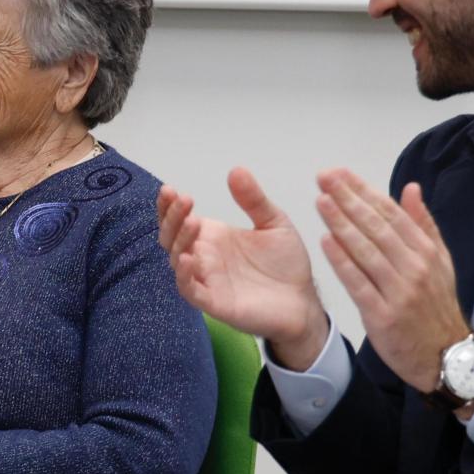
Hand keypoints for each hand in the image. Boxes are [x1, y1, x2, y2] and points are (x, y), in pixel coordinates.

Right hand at [158, 167, 327, 369]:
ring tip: (193, 221)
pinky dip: (183, 276)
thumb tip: (236, 170)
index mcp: (213, 237)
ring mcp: (207, 280)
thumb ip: (254, 199)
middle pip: (172, 236)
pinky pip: (190, 290)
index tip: (170, 190)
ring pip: (176, 260)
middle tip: (185, 200)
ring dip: (179, 240)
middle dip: (172, 217)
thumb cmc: (286, 265)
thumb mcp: (274, 222)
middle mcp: (204, 257)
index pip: (180, 219)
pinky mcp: (214, 302)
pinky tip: (187, 258)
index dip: (169, 206)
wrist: (303, 300)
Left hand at [314, 168, 469, 392]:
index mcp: (426, 251)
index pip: (391, 213)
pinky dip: (343, 262)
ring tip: (321, 201)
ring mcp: (399, 291)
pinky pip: (359, 284)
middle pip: (377, 226)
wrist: (448, 357)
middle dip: (348, 199)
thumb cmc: (436, 307)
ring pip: (367, 251)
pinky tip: (325, 242)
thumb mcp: (440, 262)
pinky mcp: (384, 315)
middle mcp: (414, 267)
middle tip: (324, 177)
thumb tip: (411, 188)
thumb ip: (424, 225)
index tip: (341, 174)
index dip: (364, 191)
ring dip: (342, 223)